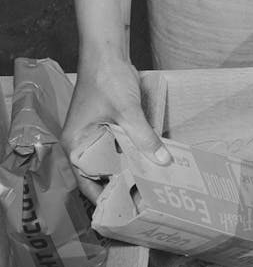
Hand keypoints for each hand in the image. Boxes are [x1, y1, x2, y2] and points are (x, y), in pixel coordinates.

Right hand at [60, 54, 170, 201]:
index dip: (104, 198)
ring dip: (131, 169)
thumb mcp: (127, 112)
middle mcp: (83, 142)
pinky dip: (135, 153)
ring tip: (151, 186)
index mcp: (75, 144)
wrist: (107, 53)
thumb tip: (163, 160)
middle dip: (121, 185)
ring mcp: (96, 133)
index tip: (122, 212)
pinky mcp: (109, 125)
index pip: (86, 182)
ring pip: (114, 159)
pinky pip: (122, 146)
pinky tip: (153, 162)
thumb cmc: (106, 80)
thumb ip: (144, 137)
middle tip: (144, 201)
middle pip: (102, 172)